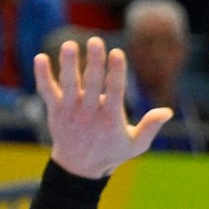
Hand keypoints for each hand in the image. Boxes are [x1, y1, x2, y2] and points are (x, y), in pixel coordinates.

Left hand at [36, 37, 172, 178]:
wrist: (79, 167)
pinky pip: (47, 90)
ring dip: (68, 64)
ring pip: (68, 84)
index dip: (116, 71)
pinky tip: (40, 58)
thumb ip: (151, 127)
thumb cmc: (112, 152)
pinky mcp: (55, 110)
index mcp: (111, 119)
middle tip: (96, 41)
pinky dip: (42, 75)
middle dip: (95, 62)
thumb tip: (167, 111)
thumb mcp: (136, 144)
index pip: (115, 90)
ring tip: (69, 45)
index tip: (117, 53)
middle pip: (93, 83)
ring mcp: (70, 110)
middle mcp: (90, 113)